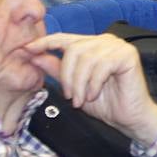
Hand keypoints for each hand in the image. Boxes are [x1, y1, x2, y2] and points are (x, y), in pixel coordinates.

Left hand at [26, 32, 156, 143]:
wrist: (130, 118)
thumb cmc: (105, 103)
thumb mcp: (74, 87)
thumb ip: (56, 70)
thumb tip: (33, 56)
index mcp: (91, 45)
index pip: (64, 38)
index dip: (44, 42)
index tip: (26, 50)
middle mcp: (104, 41)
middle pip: (73, 49)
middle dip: (67, 76)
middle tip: (70, 97)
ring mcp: (118, 46)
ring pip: (86, 58)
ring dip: (80, 83)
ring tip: (82, 99)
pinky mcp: (128, 55)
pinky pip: (101, 65)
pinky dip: (94, 83)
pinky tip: (94, 94)